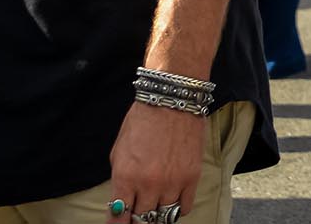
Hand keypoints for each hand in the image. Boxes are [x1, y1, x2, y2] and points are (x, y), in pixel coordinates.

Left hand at [107, 101, 207, 219]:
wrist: (172, 99)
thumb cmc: (142, 122)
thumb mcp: (119, 152)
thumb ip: (119, 181)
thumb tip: (121, 205)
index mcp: (125, 177)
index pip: (119, 218)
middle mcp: (148, 184)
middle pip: (141, 221)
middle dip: (137, 220)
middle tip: (137, 213)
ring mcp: (172, 182)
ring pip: (163, 217)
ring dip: (156, 214)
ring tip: (154, 206)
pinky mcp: (192, 177)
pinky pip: (183, 208)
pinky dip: (176, 210)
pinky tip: (171, 201)